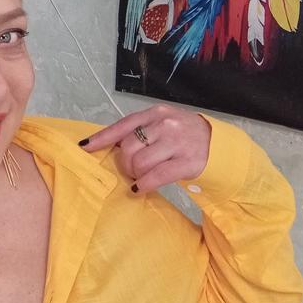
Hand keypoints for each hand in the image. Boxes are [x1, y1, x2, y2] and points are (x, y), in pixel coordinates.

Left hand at [79, 105, 210, 192]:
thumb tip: (111, 146)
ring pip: (140, 163)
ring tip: (139, 177)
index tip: (85, 147)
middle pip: (128, 148)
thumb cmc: (182, 135)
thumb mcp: (162, 124)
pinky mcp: (187, 162)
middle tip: (131, 170)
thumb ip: (140, 131)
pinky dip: (143, 185)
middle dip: (125, 164)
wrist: (218, 144)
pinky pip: (156, 176)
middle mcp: (165, 125)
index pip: (122, 125)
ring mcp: (177, 143)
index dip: (101, 138)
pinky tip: (140, 188)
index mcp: (155, 113)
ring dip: (134, 175)